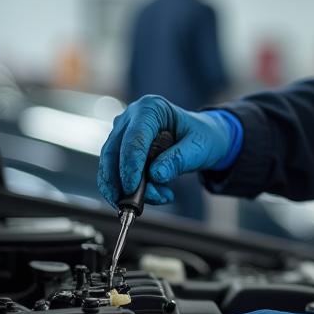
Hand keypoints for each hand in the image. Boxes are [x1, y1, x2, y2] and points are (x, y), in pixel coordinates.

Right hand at [97, 95, 238, 208]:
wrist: (202, 138)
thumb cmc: (202, 137)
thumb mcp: (199, 147)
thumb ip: (178, 160)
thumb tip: (156, 175)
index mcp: (151, 108)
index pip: (134, 138)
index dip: (131, 165)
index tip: (132, 188)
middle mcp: (131, 118)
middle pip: (113, 152)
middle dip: (120, 182)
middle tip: (132, 204)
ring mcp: (123, 133)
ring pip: (111, 166)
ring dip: (127, 189)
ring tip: (158, 197)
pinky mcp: (121, 150)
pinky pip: (116, 174)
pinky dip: (130, 190)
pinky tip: (155, 195)